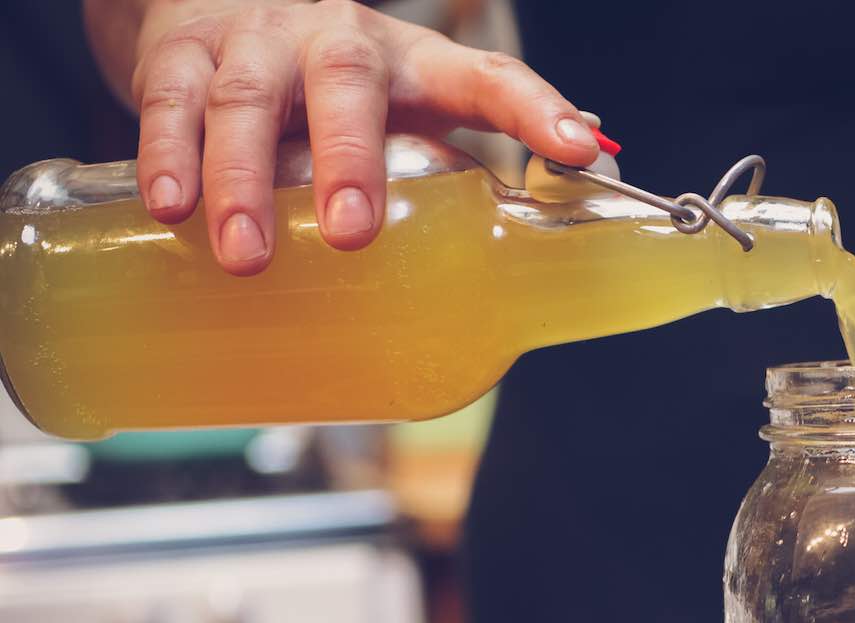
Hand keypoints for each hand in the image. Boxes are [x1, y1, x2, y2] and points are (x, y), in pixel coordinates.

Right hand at [118, 0, 597, 273]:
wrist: (210, 10)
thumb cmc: (326, 89)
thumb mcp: (398, 114)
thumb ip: (454, 173)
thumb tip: (536, 248)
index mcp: (411, 64)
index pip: (487, 77)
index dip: (536, 109)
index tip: (577, 149)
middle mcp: (336, 40)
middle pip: (350, 83)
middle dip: (350, 157)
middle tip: (352, 232)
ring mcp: (255, 42)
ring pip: (248, 98)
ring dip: (243, 178)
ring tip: (247, 255)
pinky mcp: (180, 52)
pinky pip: (171, 100)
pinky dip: (168, 154)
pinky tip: (173, 207)